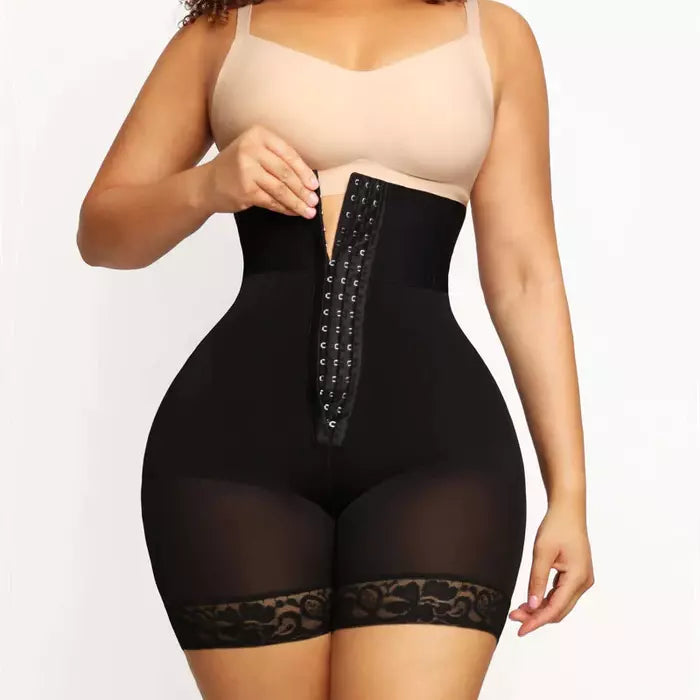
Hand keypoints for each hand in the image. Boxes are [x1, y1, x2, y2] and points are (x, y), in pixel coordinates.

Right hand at [202, 123, 318, 217]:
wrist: (207, 184)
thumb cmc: (236, 168)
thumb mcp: (253, 152)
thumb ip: (276, 158)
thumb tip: (308, 179)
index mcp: (258, 135)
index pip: (288, 154)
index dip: (304, 171)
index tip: (314, 184)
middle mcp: (251, 149)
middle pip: (286, 172)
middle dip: (303, 190)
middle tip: (314, 201)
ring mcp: (247, 169)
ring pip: (281, 189)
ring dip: (297, 202)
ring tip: (308, 211)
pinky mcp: (246, 190)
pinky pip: (271, 201)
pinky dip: (284, 208)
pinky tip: (292, 212)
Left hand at [509, 499, 593, 635]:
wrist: (568, 510)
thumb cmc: (556, 526)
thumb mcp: (542, 553)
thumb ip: (537, 580)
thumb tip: (531, 605)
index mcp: (577, 578)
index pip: (555, 609)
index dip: (537, 621)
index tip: (520, 629)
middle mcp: (583, 583)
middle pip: (559, 610)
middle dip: (536, 617)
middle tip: (514, 618)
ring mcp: (582, 580)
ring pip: (560, 604)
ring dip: (540, 609)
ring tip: (518, 611)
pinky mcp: (577, 575)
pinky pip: (561, 594)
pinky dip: (546, 600)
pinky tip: (531, 601)